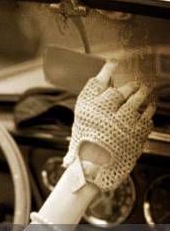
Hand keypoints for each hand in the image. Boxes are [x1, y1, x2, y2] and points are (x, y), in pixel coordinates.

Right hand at [63, 61, 154, 191]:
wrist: (93, 168)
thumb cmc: (84, 142)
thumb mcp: (82, 118)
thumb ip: (92, 97)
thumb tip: (105, 74)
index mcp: (89, 108)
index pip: (101, 81)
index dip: (109, 69)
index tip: (114, 62)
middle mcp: (106, 112)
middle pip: (125, 90)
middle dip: (133, 86)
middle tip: (137, 84)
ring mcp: (124, 123)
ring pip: (139, 100)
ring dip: (144, 95)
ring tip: (145, 92)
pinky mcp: (137, 133)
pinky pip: (147, 117)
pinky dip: (148, 113)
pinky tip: (146, 111)